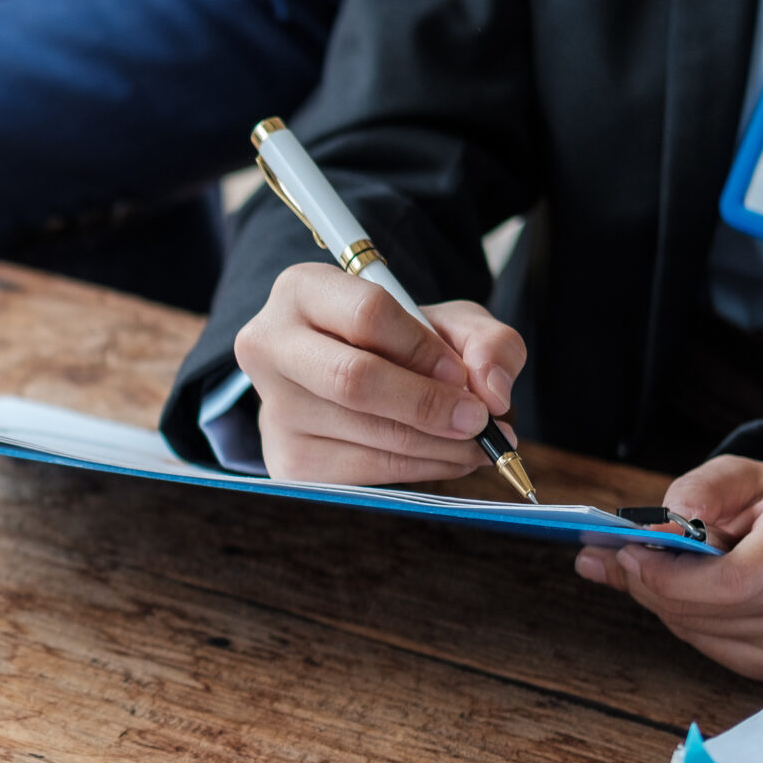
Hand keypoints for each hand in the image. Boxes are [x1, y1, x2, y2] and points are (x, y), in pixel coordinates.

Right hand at [233, 264, 527, 483]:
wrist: (347, 378)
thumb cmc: (399, 343)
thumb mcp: (447, 322)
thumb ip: (488, 341)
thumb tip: (492, 392)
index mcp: (302, 291)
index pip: (367, 315)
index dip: (424, 350)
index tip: (463, 376)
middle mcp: (271, 346)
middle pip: (354, 380)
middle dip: (428, 405)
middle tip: (479, 420)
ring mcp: (273, 409)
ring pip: (367, 434)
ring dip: (439, 446)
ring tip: (479, 442)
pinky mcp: (287, 462)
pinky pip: (366, 472)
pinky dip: (422, 469)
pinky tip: (448, 456)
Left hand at [574, 456, 762, 681]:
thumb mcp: (749, 477)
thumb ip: (697, 491)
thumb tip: (643, 530)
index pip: (730, 580)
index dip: (668, 575)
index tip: (631, 553)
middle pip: (709, 609)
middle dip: (653, 586)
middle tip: (628, 560)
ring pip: (703, 632)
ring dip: (667, 604)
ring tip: (665, 572)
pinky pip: (715, 649)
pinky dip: (690, 622)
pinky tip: (695, 596)